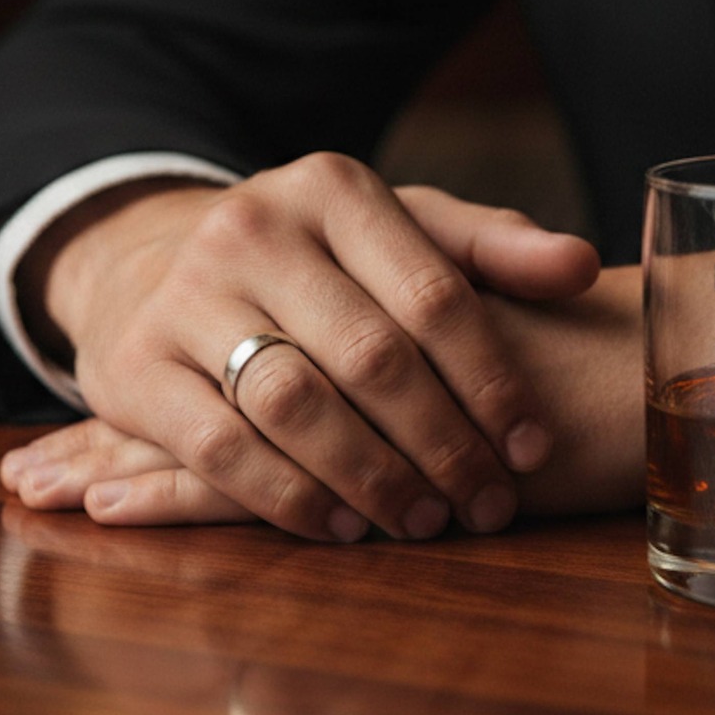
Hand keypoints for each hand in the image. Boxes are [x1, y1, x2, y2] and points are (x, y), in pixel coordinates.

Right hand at [2, 266, 644, 529]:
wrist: (148, 262)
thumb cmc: (311, 261)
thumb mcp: (396, 231)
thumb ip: (490, 249)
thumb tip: (583, 267)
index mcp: (332, 187)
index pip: (433, 293)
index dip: (491, 380)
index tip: (533, 447)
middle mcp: (252, 228)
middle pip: (371, 355)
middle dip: (443, 443)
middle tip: (487, 504)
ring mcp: (183, 295)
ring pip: (298, 403)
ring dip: (373, 477)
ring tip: (425, 521)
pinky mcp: (130, 368)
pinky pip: (220, 448)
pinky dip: (289, 497)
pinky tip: (341, 527)